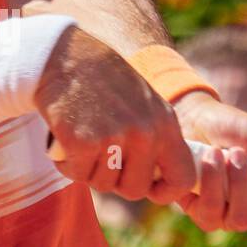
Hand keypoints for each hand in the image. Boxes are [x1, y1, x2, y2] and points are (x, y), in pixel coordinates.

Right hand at [34, 24, 195, 202]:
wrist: (65, 55)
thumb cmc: (103, 81)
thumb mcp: (145, 104)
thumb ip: (155, 138)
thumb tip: (159, 180)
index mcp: (165, 124)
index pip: (182, 178)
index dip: (164, 191)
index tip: (147, 187)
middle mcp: (144, 133)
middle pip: (135, 189)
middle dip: (115, 180)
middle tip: (100, 157)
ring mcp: (114, 137)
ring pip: (102, 183)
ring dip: (88, 169)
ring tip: (81, 141)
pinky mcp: (82, 141)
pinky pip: (76, 174)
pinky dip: (67, 163)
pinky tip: (64, 140)